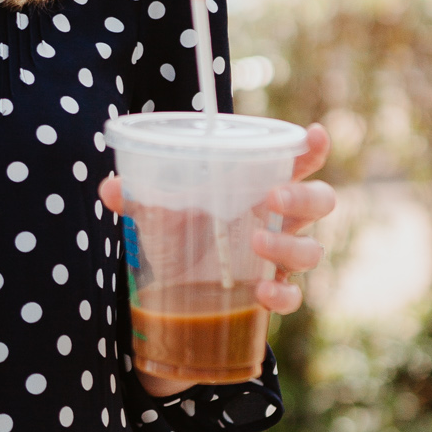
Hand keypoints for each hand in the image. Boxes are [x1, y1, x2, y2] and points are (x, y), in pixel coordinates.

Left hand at [98, 123, 335, 397]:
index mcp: (257, 188)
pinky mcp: (270, 293)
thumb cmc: (177, 236)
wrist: (172, 292)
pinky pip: (292, 296)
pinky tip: (262, 292)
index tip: (315, 134)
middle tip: (274, 197)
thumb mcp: (155, 213)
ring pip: (311, 250)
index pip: (297, 162)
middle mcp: (277, 220)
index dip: (313, 148)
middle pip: (320, 202)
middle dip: (306, 197)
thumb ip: (137, 197)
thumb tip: (110, 187)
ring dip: (289, 246)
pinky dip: (282, 295)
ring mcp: (277, 259)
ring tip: (255, 242)